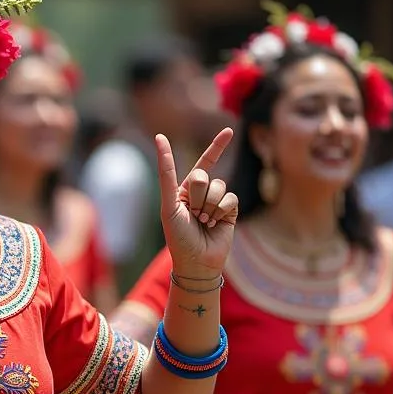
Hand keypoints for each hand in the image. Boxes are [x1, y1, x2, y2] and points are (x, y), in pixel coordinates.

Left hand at [157, 128, 238, 275]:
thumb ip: (167, 174)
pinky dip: (221, 210)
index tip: (229, 131)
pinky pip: (231, 198)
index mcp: (185, 191)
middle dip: (197, 194)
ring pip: (219, 186)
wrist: (197, 262)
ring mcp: (218, 202)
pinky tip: (215, 223)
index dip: (217, 147)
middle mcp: (203, 194)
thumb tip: (160, 138)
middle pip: (205, 175)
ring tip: (203, 222)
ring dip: (208, 205)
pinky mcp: (231, 212)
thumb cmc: (178, 236)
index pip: (204, 162)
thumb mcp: (169, 204)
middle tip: (192, 214)